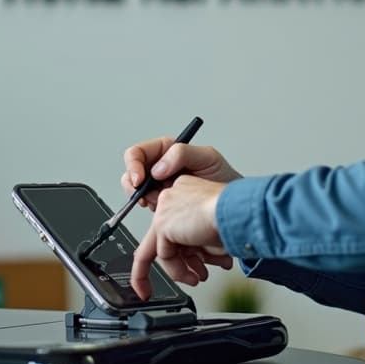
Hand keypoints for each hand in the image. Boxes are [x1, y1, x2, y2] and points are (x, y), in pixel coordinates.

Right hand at [122, 137, 241, 208]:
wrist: (233, 205)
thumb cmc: (225, 178)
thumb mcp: (208, 158)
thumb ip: (182, 154)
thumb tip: (158, 167)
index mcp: (167, 151)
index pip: (138, 153)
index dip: (134, 165)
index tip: (140, 179)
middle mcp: (160, 167)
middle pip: (131, 172)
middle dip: (133, 185)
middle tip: (146, 196)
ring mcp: (160, 186)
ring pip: (135, 191)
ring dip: (142, 199)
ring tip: (158, 204)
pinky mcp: (163, 204)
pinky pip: (147, 207)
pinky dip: (150, 211)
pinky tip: (162, 212)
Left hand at [130, 175, 233, 299]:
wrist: (236, 210)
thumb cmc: (235, 214)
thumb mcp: (214, 227)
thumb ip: (201, 237)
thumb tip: (200, 255)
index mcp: (186, 192)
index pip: (179, 223)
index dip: (190, 246)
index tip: (193, 257)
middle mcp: (172, 197)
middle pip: (170, 236)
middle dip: (187, 259)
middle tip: (198, 272)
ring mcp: (164, 210)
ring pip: (165, 247)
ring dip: (182, 269)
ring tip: (197, 278)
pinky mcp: (162, 225)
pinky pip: (164, 255)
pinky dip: (177, 270)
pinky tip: (191, 277)